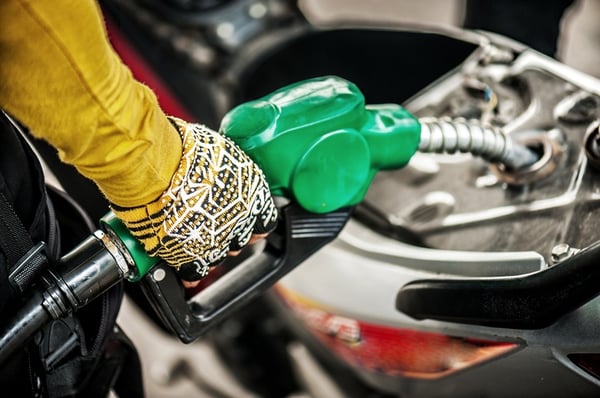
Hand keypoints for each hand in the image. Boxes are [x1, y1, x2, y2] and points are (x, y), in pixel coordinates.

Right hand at [112, 117, 277, 280]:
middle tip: (214, 222)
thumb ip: (228, 171)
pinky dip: (189, 274)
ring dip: (208, 248)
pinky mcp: (190, 257)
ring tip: (193, 234)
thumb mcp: (222, 152)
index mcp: (254, 196)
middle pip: (241, 238)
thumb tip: (221, 170)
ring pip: (218, 256)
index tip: (248, 220)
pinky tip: (185, 271)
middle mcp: (240, 222)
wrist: (158, 169)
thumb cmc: (186, 152)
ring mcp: (216, 242)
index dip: (255, 221)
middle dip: (229, 232)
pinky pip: (194, 273)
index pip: (266, 221)